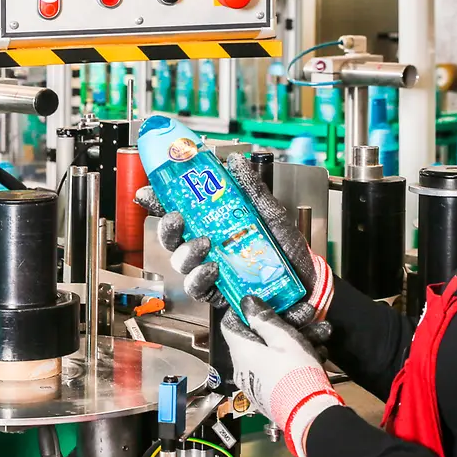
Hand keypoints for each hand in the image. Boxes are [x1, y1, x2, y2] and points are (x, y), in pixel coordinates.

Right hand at [135, 152, 334, 342]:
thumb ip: (251, 189)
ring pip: (181, 262)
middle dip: (168, 227)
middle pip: (173, 238)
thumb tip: (235, 162)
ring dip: (187, 252)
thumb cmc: (289, 253)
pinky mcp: (218, 294)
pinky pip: (197, 288)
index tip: (148, 192)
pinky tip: (212, 269)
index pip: (181, 211)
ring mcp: (211, 271)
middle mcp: (209, 247)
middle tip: (177, 218)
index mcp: (216, 225)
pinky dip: (201, 278)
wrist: (307, 288)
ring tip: (204, 244)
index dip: (160, 202)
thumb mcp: (272, 214)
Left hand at [225, 296, 342, 456]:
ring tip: (321, 331)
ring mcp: (257, 382)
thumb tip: (245, 302)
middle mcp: (244, 368)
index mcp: (240, 352)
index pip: (230, 324)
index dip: (244, 310)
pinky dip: (296, 357)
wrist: (308, 414)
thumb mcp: (282, 338)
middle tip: (304, 314)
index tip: (263, 301)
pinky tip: (320, 350)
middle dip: (282, 323)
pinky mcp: (272, 393)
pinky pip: (280, 368)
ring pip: (274, 352)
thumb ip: (263, 319)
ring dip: (296, 339)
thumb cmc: (293, 371)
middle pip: (257, 338)